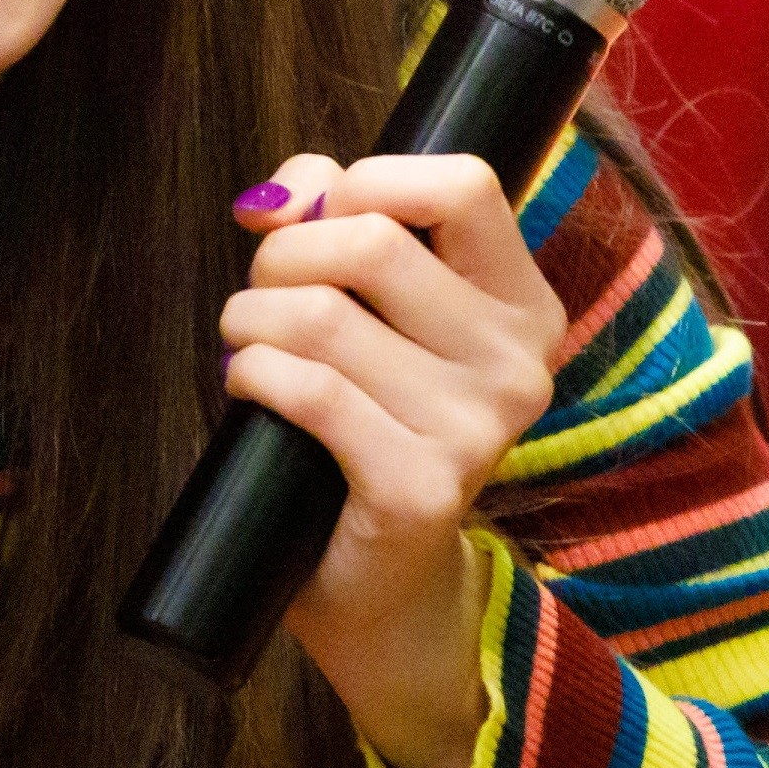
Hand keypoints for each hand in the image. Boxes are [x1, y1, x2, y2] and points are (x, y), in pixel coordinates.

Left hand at [222, 155, 563, 767]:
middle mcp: (519, 364)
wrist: (379, 585)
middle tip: (258, 298)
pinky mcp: (420, 488)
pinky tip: (249, 390)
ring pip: (322, 316)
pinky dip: (252, 376)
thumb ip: (338, 224)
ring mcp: (478, 430)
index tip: (316, 218)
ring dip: (249, 320)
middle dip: (281, 257)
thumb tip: (288, 188)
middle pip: (370, 243)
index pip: (465, 184)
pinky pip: (309, 391)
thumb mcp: (367, 313)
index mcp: (522, 305)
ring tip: (245, 348)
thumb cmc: (362, 427)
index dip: (366, 182)